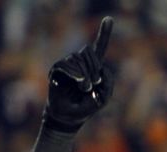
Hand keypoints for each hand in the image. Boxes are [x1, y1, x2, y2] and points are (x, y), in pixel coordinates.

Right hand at [44, 16, 114, 131]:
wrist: (67, 117)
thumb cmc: (85, 108)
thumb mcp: (103, 98)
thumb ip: (108, 83)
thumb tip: (101, 70)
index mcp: (93, 66)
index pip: (99, 47)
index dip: (104, 33)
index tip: (108, 19)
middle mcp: (81, 62)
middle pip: (88, 51)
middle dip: (93, 68)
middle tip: (92, 85)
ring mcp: (68, 65)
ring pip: (77, 58)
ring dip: (84, 75)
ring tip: (84, 88)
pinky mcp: (57, 70)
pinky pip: (66, 65)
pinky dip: (75, 74)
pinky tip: (79, 84)